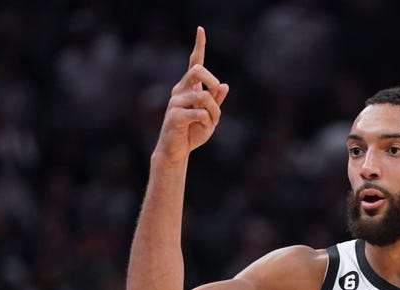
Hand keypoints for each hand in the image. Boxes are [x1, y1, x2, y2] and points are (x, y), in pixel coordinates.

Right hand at [155, 27, 229, 163]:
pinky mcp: (175, 115)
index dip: (199, 46)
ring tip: (211, 123)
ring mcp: (176, 102)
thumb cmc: (192, 133)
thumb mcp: (211, 117)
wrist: (177, 151)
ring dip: (214, 111)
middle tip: (216, 99)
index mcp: (189, 88)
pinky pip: (199, 113)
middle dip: (213, 82)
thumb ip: (216, 102)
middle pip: (197, 70)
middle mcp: (180, 90)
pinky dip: (207, 121)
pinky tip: (204, 128)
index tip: (201, 29)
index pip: (194, 63)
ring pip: (204, 97)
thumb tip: (225, 85)